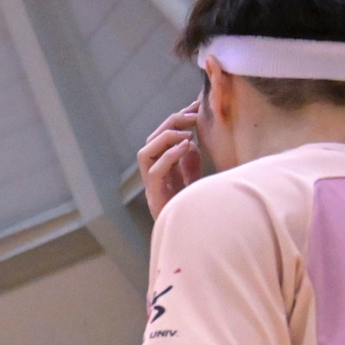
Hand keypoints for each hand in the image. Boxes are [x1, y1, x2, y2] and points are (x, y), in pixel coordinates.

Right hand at [138, 101, 201, 220]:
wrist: (198, 239)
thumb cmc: (199, 211)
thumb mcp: (196, 178)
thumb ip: (189, 159)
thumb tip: (187, 141)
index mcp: (164, 170)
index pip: (162, 138)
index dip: (177, 119)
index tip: (195, 106)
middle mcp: (154, 177)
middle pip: (151, 141)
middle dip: (171, 123)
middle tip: (193, 115)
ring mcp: (153, 188)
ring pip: (145, 153)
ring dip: (165, 138)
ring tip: (187, 132)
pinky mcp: (155, 199)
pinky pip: (154, 171)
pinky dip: (169, 155)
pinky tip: (185, 146)